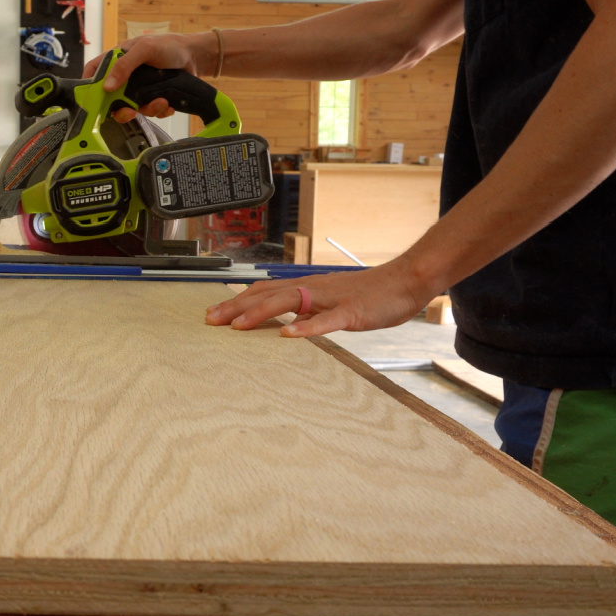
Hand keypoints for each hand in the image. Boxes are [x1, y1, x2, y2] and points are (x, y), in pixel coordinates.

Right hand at [83, 32, 216, 122]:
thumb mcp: (145, 49)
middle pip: (111, 98)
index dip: (88, 86)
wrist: (195, 56)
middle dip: (122, 108)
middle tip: (130, 111)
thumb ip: (125, 65)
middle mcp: (126, 75)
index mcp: (118, 59)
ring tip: (161, 102)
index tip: (90, 101)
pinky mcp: (152, 97)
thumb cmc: (169, 45)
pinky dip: (159, 111)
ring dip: (147, 109)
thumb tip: (107, 86)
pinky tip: (168, 103)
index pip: (94, 71)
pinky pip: (150, 111)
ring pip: (133, 107)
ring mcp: (138, 88)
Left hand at [204, 257, 437, 337]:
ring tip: (237, 326)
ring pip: (290, 302)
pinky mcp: (352, 312)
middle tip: (210, 321)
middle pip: (268, 295)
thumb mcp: (331, 302)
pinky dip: (306, 327)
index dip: (237, 302)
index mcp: (307, 287)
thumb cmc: (369, 295)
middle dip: (236, 307)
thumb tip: (281, 321)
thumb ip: (307, 309)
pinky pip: (326, 320)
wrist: (405, 281)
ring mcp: (332, 299)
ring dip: (260, 314)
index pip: (264, 292)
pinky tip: (287, 334)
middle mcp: (313, 288)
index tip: (214, 314)